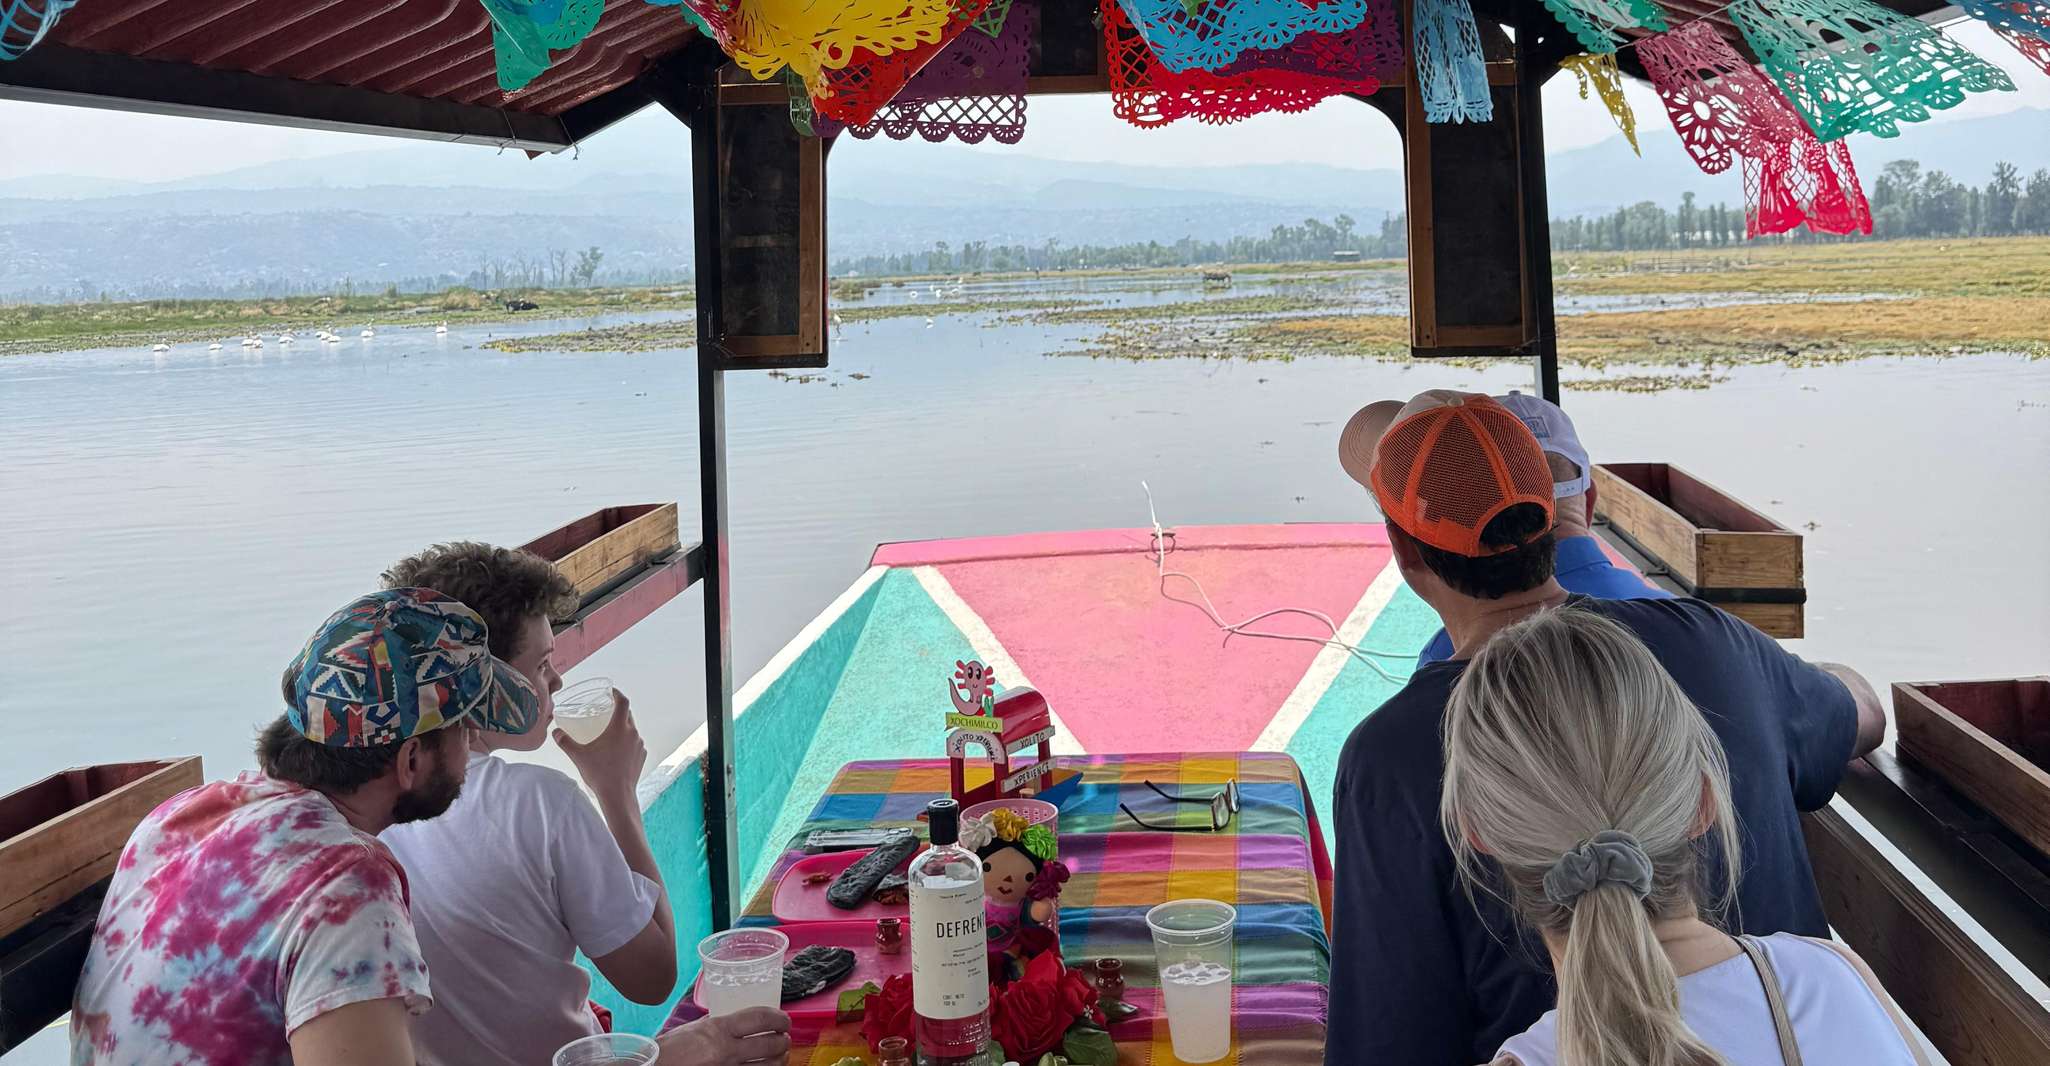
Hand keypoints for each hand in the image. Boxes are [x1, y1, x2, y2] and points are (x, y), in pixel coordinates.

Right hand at [554, 689, 646, 802]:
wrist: (618, 795)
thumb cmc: (599, 774)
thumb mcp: (578, 756)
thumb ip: (565, 742)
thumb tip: (555, 732)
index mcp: (619, 728)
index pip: (623, 702)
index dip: (617, 694)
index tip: (610, 691)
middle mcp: (633, 733)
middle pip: (628, 714)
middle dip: (618, 710)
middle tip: (606, 710)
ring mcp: (639, 745)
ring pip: (632, 729)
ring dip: (622, 726)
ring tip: (609, 730)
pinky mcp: (641, 756)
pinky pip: (635, 743)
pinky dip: (627, 741)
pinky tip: (616, 749)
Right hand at [656, 1007, 791, 1064]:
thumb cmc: (670, 1049)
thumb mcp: (696, 1029)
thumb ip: (719, 1026)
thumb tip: (741, 1023)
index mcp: (718, 1030)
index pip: (760, 1018)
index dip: (779, 1018)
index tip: (785, 1020)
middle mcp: (726, 1051)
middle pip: (771, 1044)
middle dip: (783, 1041)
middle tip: (784, 1039)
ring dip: (780, 1060)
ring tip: (780, 1055)